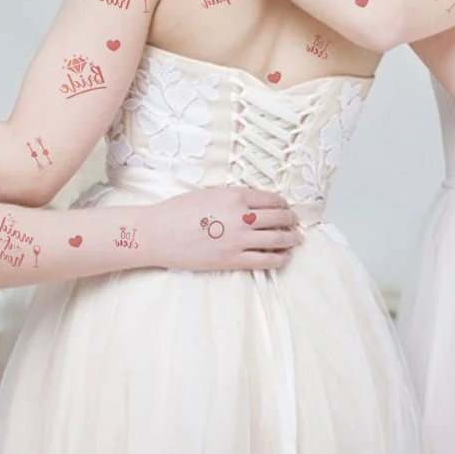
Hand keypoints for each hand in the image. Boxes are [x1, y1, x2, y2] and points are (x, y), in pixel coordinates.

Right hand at [153, 186, 300, 271]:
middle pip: (279, 218)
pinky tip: (283, 256)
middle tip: (294, 222)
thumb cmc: (177, 211)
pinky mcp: (232, 259)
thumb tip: (250, 204)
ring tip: (295, 239)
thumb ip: (232, 197)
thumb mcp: (208, 193)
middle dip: (290, 220)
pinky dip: (279, 258)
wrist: (158, 233)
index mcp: (235, 196)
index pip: (271, 199)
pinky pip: (265, 260)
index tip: (285, 207)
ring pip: (277, 239)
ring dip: (291, 238)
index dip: (282, 204)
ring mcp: (239, 239)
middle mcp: (241, 216)